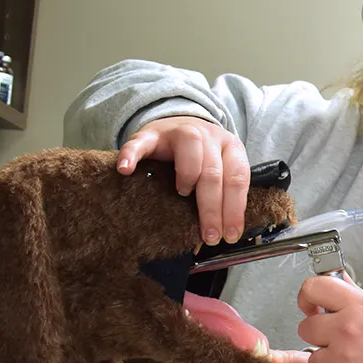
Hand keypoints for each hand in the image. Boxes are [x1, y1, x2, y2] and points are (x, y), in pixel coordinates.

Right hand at [117, 115, 249, 244]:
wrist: (177, 125)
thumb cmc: (201, 158)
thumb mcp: (220, 171)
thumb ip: (222, 196)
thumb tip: (221, 236)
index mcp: (231, 148)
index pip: (236, 179)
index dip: (234, 209)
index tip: (229, 235)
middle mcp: (209, 136)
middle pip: (213, 172)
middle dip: (212, 208)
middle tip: (209, 236)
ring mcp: (179, 131)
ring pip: (189, 147)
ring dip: (188, 175)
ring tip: (182, 194)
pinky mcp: (150, 134)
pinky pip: (140, 142)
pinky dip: (132, 155)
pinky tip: (125, 170)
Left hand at [296, 276, 362, 362]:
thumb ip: (361, 297)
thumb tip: (342, 285)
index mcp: (358, 305)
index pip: (313, 288)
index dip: (307, 297)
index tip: (312, 306)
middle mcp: (346, 330)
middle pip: (305, 328)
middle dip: (317, 334)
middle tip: (333, 339)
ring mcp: (345, 359)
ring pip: (313, 360)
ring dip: (327, 362)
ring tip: (349, 362)